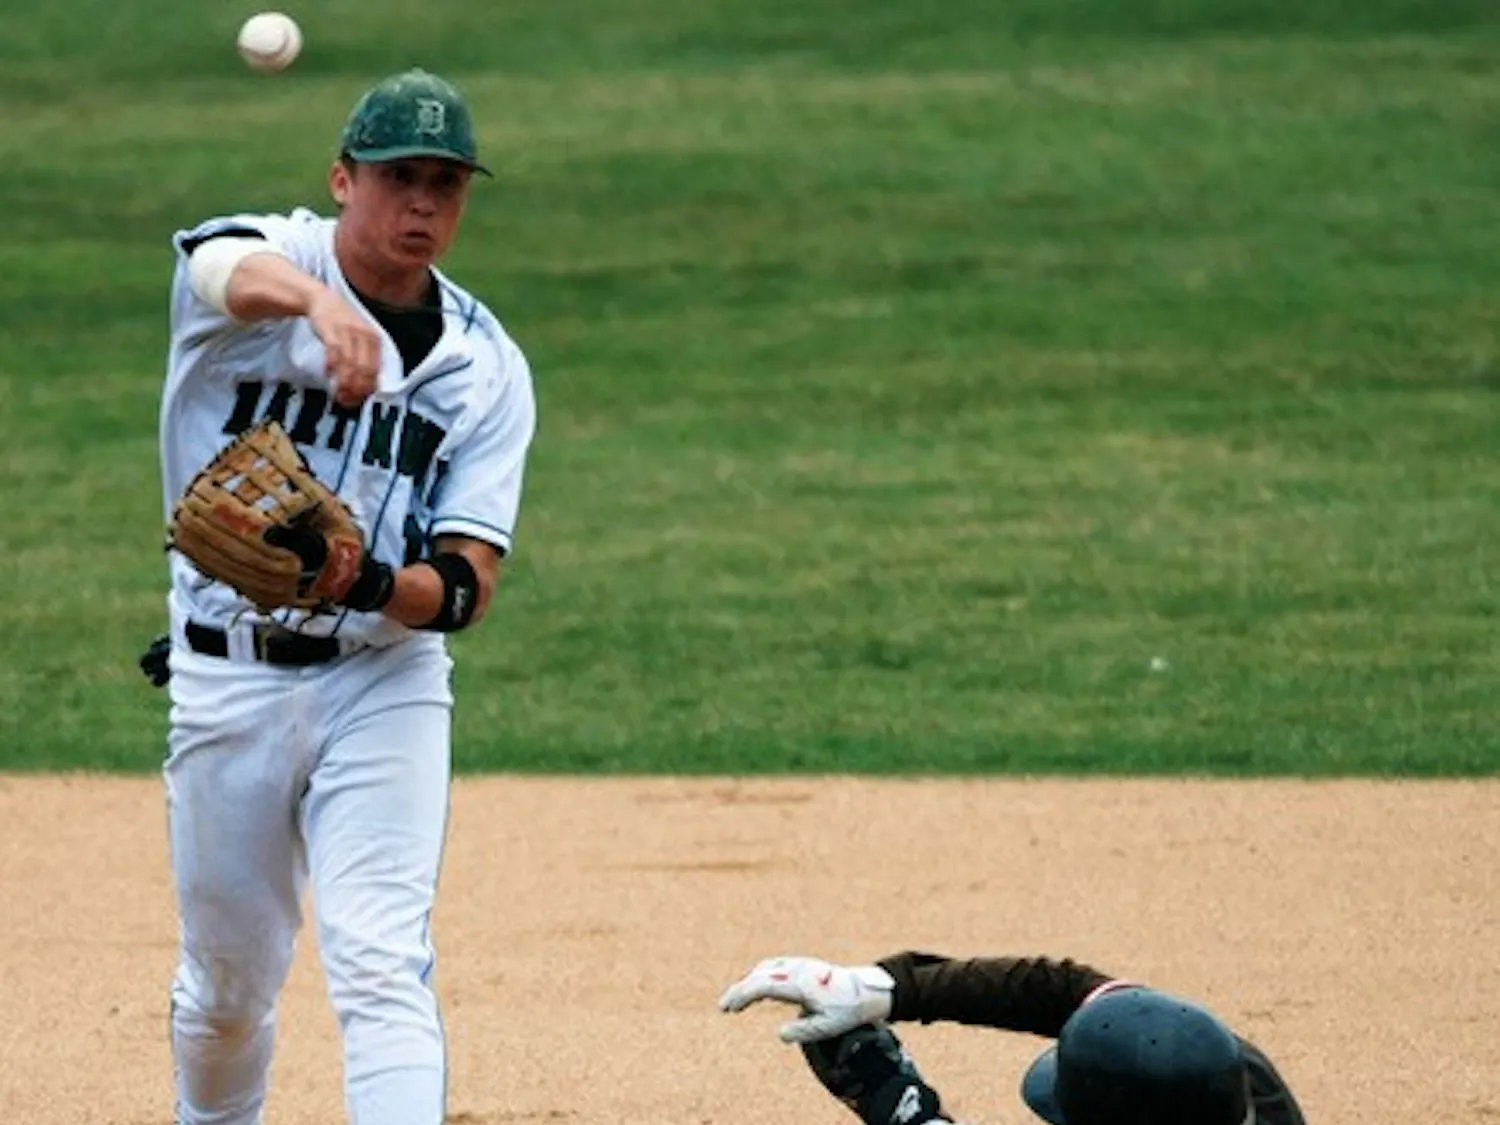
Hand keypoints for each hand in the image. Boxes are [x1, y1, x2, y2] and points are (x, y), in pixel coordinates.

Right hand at [307, 289, 380, 406]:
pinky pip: (334, 352)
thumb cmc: (343, 324)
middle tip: (346, 400)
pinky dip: (332, 365)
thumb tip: (371, 388)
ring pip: (350, 363)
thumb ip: (366, 360)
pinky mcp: (332, 330)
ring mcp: (349, 332)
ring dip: (344, 382)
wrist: (323, 300)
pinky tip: (328, 374)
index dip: (367, 389)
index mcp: (375, 341)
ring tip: (338, 392)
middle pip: (364, 370)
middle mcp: (365, 336)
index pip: (376, 371)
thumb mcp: (361, 340)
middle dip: (356, 389)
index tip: (358, 401)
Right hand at [719, 955, 895, 1042]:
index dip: (743, 995)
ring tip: (736, 1000)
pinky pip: (775, 966)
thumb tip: (780, 1034)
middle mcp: (797, 970)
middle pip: (760, 976)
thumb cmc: (846, 1010)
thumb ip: (803, 1032)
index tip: (729, 1007)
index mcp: (801, 984)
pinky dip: (760, 974)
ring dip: (748, 981)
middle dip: (739, 990)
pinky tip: (754, 983)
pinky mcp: (802, 965)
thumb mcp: (827, 1027)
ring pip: (766, 969)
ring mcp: (799, 965)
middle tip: (724, 1007)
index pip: (764, 986)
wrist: (865, 991)